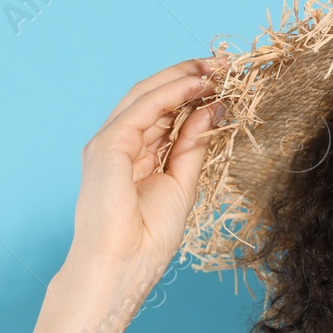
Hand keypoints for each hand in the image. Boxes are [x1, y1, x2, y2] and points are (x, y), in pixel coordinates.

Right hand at [65, 56, 223, 281]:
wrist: (121, 268)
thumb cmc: (146, 240)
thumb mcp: (182, 184)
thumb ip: (193, 146)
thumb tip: (213, 109)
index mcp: (135, 156)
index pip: (165, 113)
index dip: (193, 93)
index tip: (226, 81)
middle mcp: (119, 144)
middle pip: (155, 98)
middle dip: (190, 77)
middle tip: (225, 65)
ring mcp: (109, 143)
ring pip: (147, 95)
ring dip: (183, 77)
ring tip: (217, 68)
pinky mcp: (107, 146)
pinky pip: (142, 109)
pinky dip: (171, 92)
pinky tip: (197, 84)